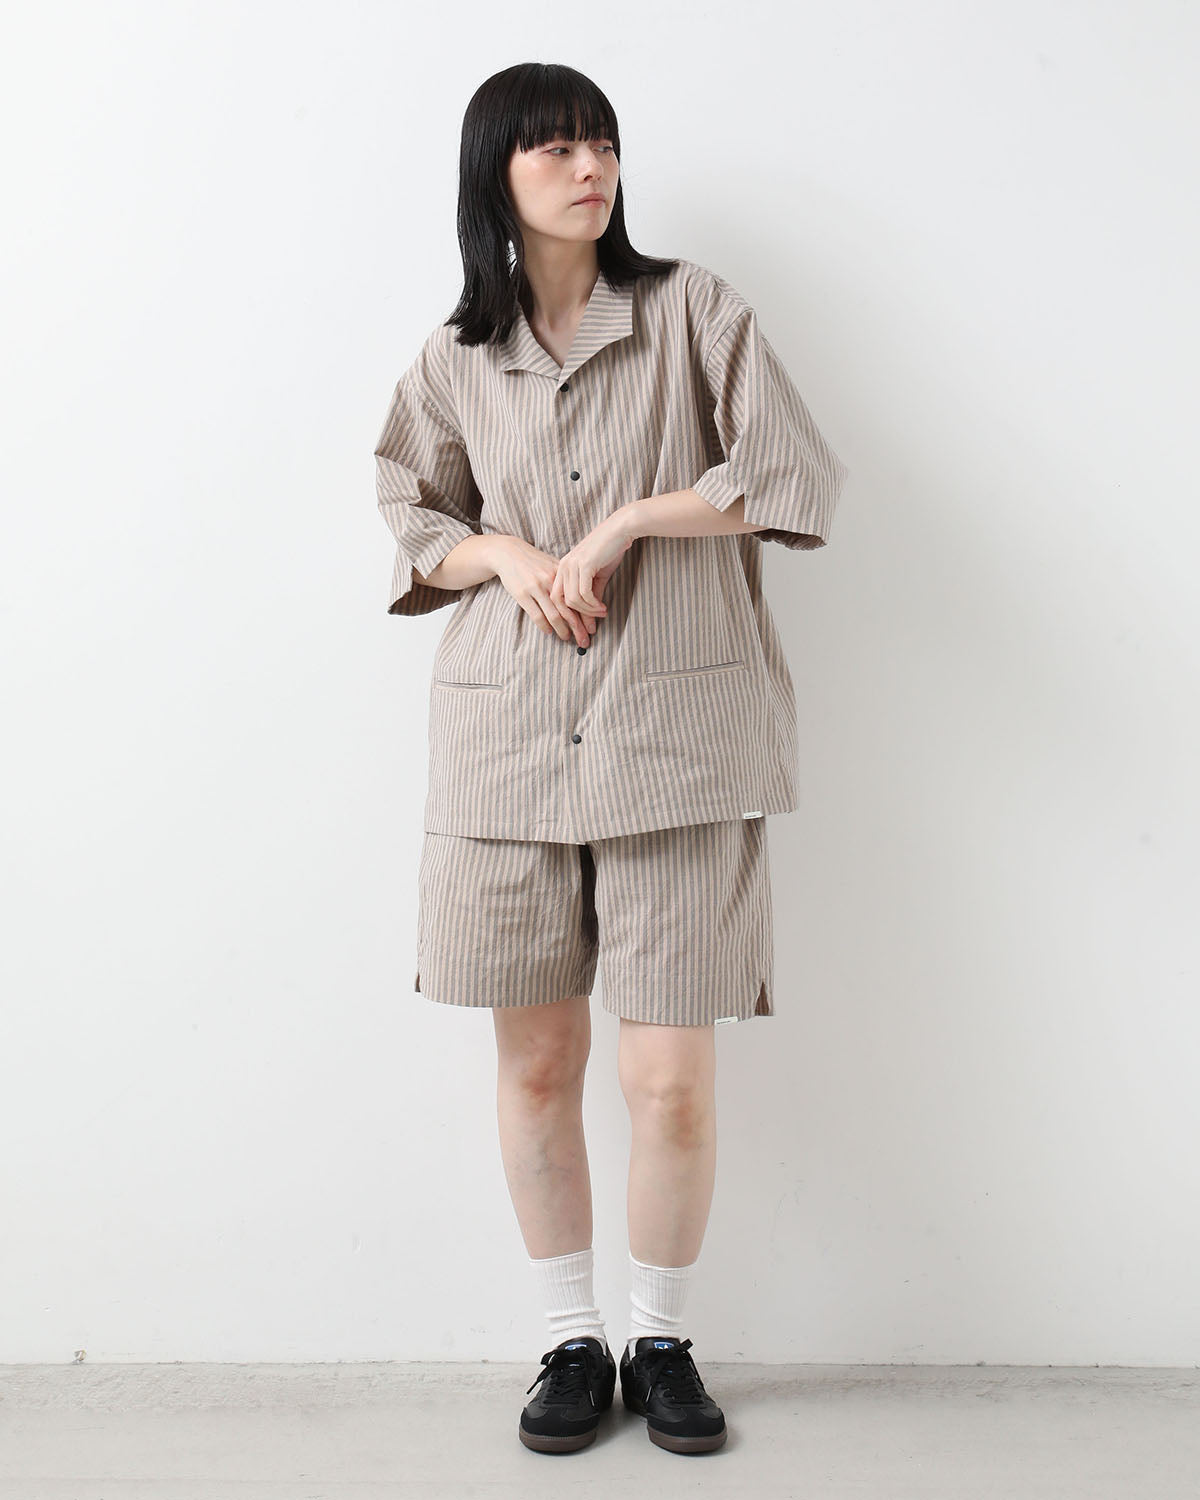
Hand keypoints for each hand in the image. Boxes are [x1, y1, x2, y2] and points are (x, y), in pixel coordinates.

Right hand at [490, 536, 597, 647]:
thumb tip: (584, 598)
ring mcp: (535, 587)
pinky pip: (537, 615)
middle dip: (578, 628)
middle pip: (568, 609)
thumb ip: (565, 580)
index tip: (592, 628)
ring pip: (554, 615)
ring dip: (562, 630)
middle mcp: (550, 580)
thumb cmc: (534, 561)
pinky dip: (544, 626)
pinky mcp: (522, 594)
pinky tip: (549, 631)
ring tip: (567, 638)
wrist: (509, 553)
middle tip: (584, 641)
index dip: (587, 615)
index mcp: (560, 572)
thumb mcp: (552, 565)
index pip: (577, 598)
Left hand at [549, 516, 632, 632]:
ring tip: (601, 615)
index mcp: (563, 568)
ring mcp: (572, 565)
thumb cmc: (609, 550)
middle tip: (586, 634)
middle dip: (572, 621)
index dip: (567, 615)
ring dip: (588, 612)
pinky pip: (584, 594)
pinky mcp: (584, 565)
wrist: (620, 530)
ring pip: (573, 600)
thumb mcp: (598, 575)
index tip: (580, 628)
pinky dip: (593, 605)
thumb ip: (592, 593)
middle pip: (560, 602)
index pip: (557, 597)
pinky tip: (603, 608)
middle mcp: (564, 566)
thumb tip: (592, 614)